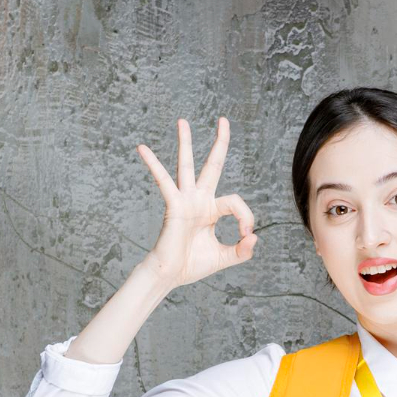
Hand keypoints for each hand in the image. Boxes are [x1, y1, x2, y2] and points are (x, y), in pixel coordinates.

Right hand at [135, 117, 256, 288]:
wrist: (171, 275)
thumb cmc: (193, 265)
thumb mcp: (226, 257)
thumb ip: (243, 250)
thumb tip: (254, 237)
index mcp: (212, 209)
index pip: (236, 202)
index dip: (246, 217)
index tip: (246, 236)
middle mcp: (199, 200)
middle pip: (212, 165)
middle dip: (219, 143)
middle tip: (223, 120)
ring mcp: (185, 200)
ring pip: (187, 166)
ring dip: (185, 143)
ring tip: (183, 122)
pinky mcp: (173, 206)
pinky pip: (164, 181)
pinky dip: (153, 165)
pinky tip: (142, 148)